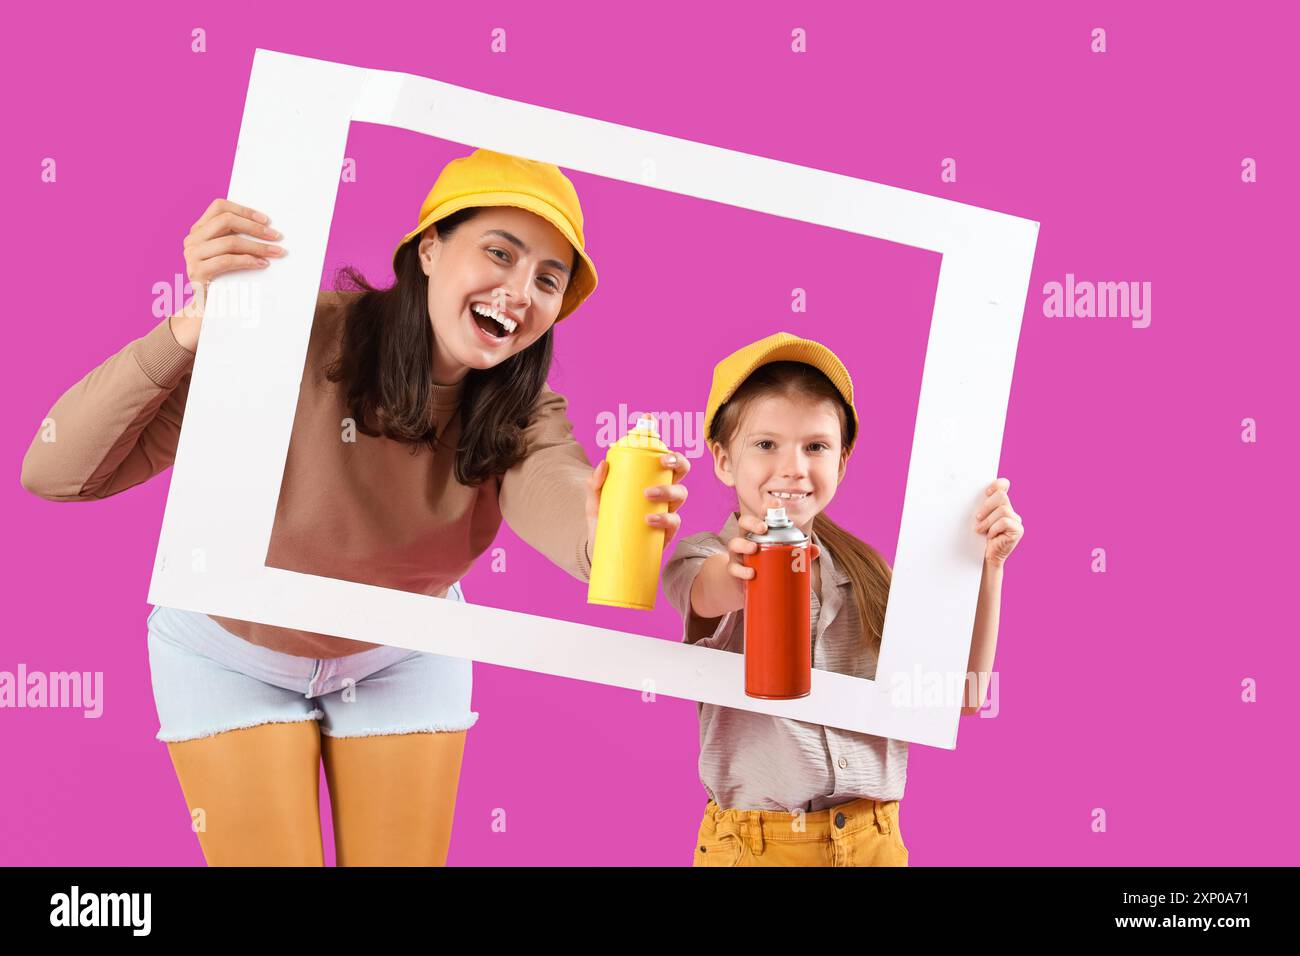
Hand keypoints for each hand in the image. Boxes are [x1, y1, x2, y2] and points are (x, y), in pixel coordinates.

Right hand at [171, 198, 286, 350]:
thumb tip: (268, 227)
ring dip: (257, 246)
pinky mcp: (196, 272)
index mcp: (198, 230)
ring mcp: (191, 255)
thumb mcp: (228, 254)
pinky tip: (263, 264)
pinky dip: (248, 260)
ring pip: (229, 241)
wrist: (208, 310)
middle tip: (277, 236)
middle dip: (254, 227)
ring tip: (276, 252)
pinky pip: (227, 260)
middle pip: (225, 220)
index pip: (219, 207)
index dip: (244, 210)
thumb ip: (236, 238)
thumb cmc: (225, 280)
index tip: (267, 220)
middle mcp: (191, 239)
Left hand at [585, 452, 690, 555]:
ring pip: (679, 498)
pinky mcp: (664, 535)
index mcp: (653, 484)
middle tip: (661, 465)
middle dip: (678, 469)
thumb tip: (603, 464)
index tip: (663, 457)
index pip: (672, 466)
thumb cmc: (603, 519)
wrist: (600, 549)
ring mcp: (666, 516)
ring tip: (648, 495)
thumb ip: (595, 482)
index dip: (676, 458)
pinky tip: (650, 520)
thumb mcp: (596, 499)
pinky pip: (673, 525)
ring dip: (667, 492)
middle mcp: (664, 498)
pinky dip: (665, 520)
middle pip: (680, 475)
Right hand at [726, 496, 819, 581]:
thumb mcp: (784, 557)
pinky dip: (741, 570)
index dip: (767, 507)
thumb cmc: (769, 565)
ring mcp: (738, 554)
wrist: (751, 587)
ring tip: (753, 548)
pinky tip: (751, 573)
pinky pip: (733, 568)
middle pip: (744, 522)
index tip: (777, 505)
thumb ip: (800, 552)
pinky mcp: (734, 570)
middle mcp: (746, 538)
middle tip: (763, 528)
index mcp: (759, 532)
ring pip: (735, 543)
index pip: (761, 515)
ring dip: (744, 544)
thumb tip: (816, 550)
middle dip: (753, 522)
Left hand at [974, 477, 1022, 567]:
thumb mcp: (977, 519)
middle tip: (977, 518)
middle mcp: (1011, 510)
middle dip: (986, 506)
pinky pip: (1005, 522)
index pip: (1004, 485)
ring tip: (980, 530)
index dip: (997, 484)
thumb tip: (968, 495)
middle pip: (1002, 496)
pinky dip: (994, 528)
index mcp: (1000, 504)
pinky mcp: (1018, 530)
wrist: (984, 557)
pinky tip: (990, 536)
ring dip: (988, 520)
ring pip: (1003, 510)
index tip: (987, 492)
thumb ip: (979, 507)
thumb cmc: (978, 538)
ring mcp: (1016, 520)